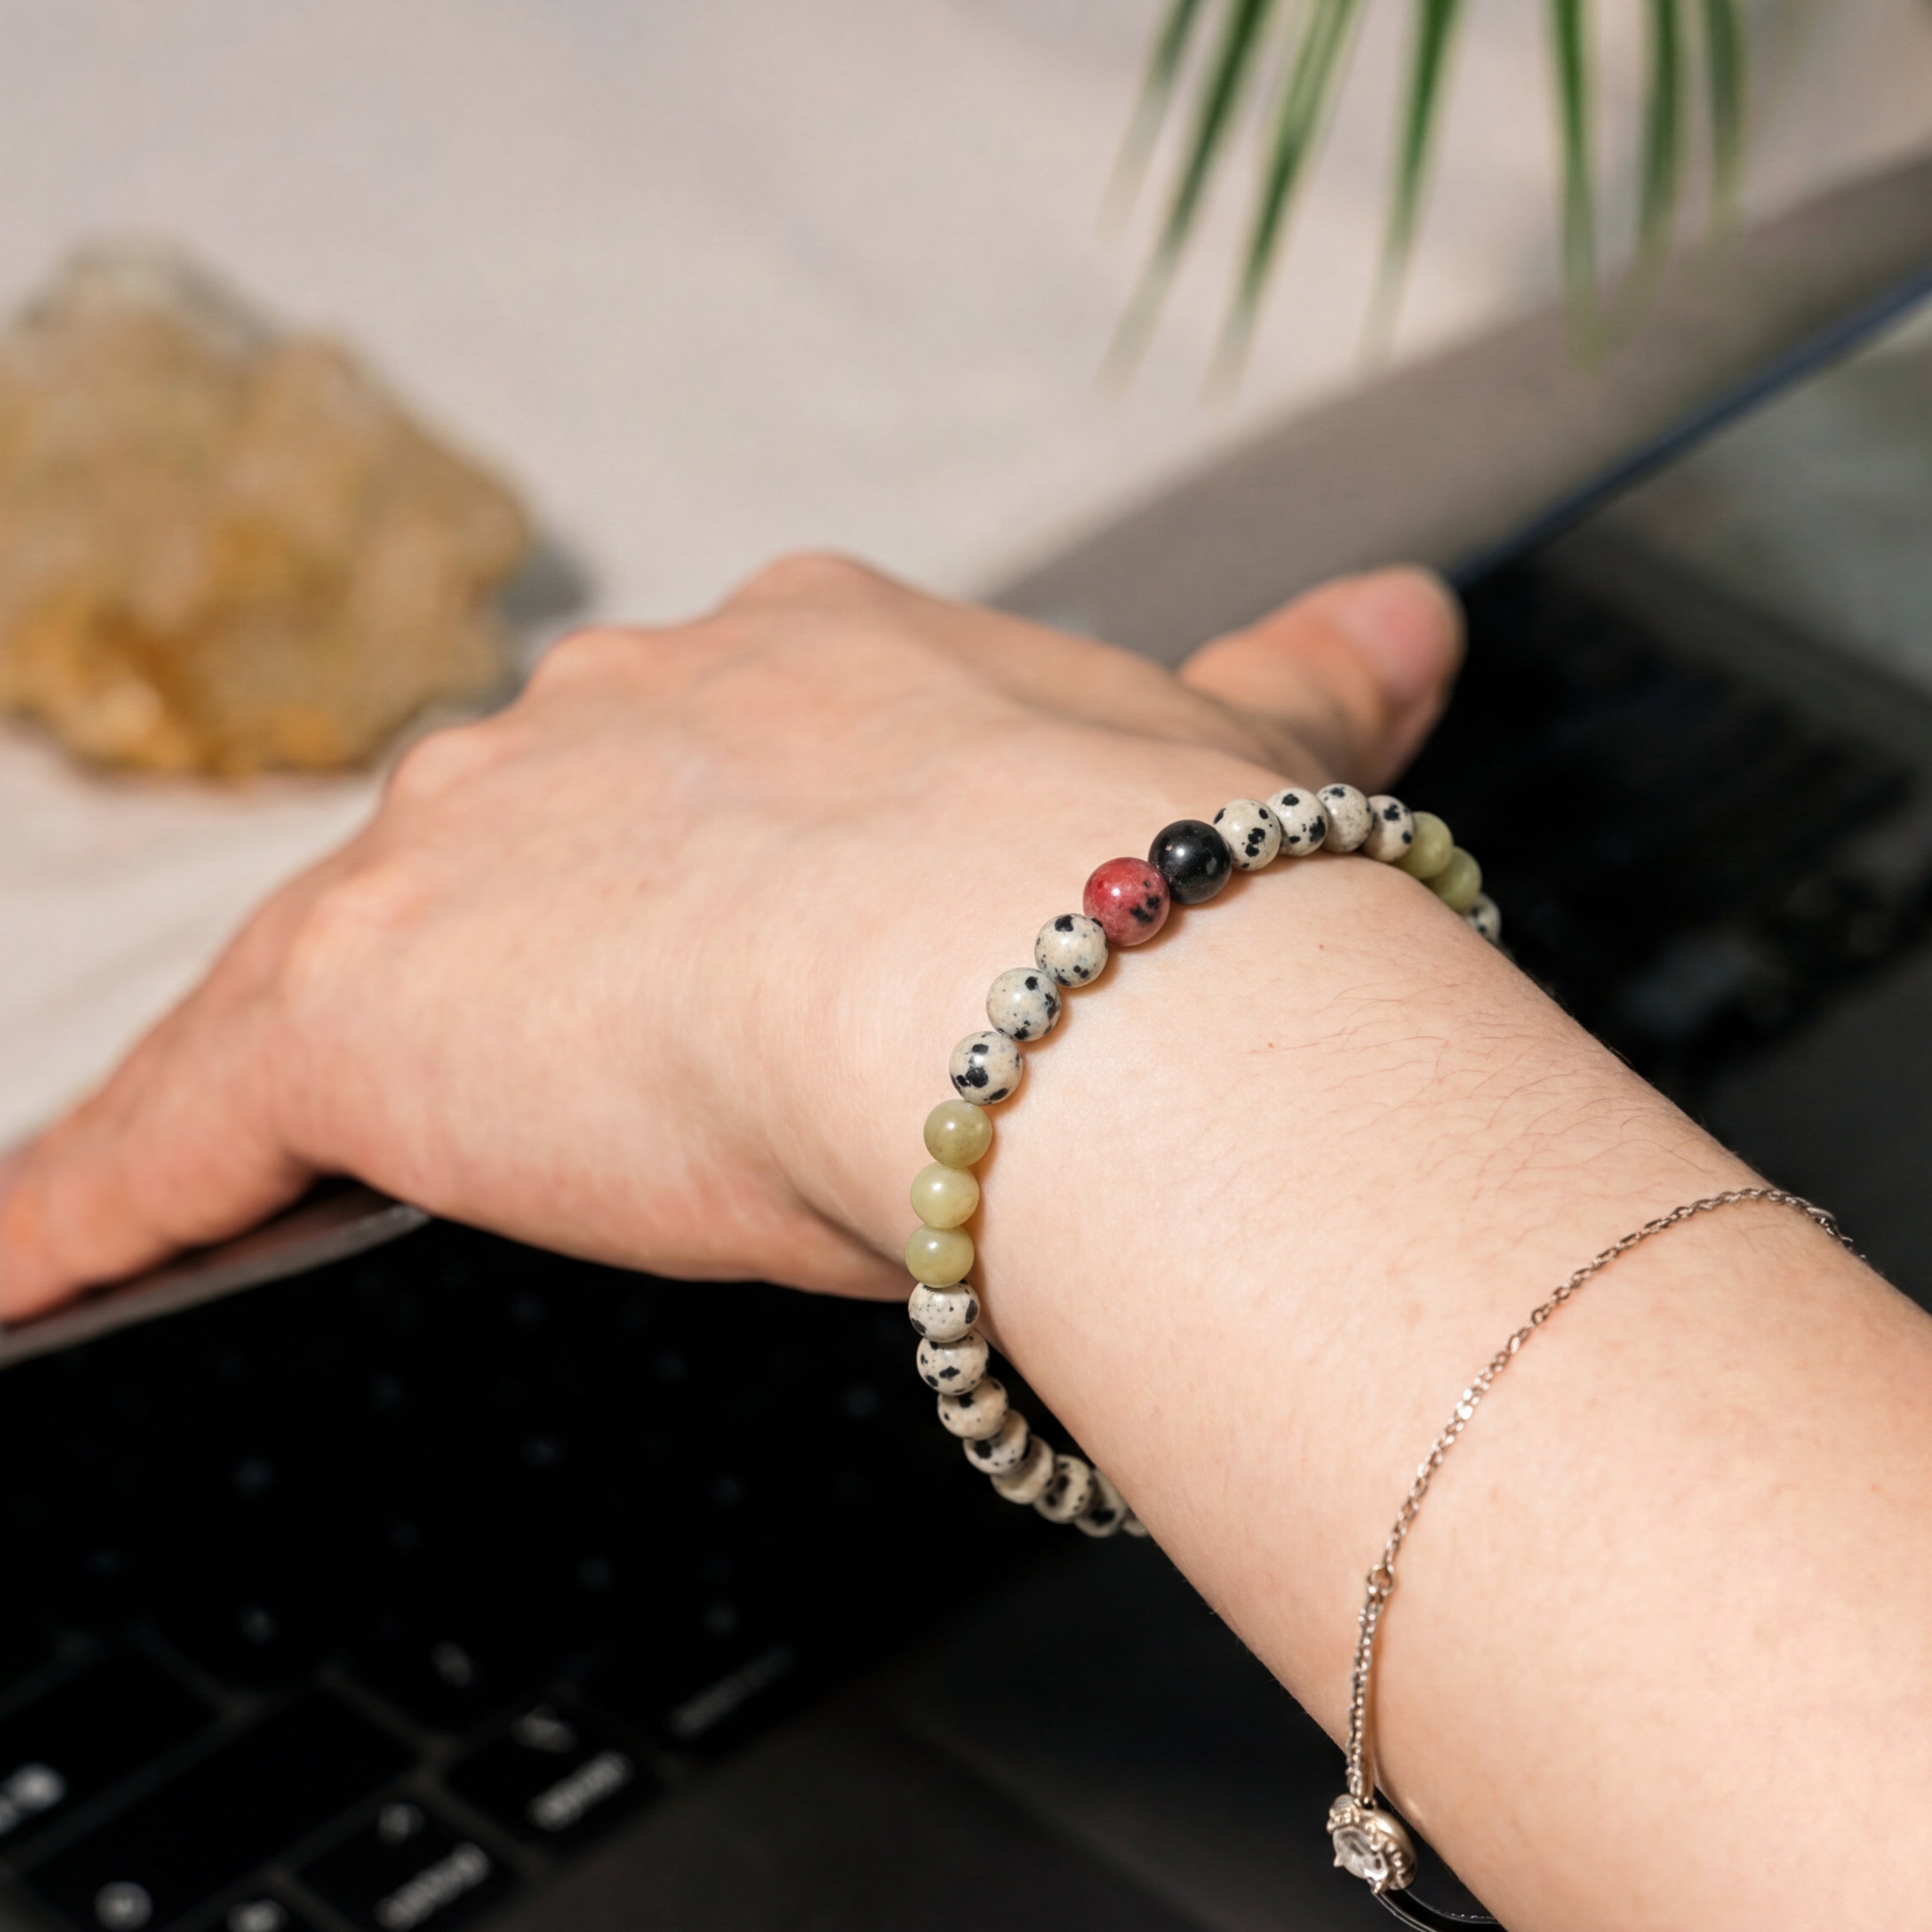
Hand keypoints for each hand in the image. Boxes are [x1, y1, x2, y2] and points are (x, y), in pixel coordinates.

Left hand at [0, 555, 1459, 1321]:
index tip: (716, 934)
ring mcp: (470, 857)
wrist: (1063, 977)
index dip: (703, 859)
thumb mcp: (1222, 770)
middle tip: (582, 1062)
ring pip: (359, 963)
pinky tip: (45, 1268)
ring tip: (279, 1167)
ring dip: (346, 1058)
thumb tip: (1407, 624)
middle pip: (520, 847)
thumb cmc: (1161, 897)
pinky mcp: (358, 1016)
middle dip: (546, 947)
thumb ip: (1291, 687)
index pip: (695, 763)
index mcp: (809, 671)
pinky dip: (111, 1201)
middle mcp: (616, 723)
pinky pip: (180, 1129)